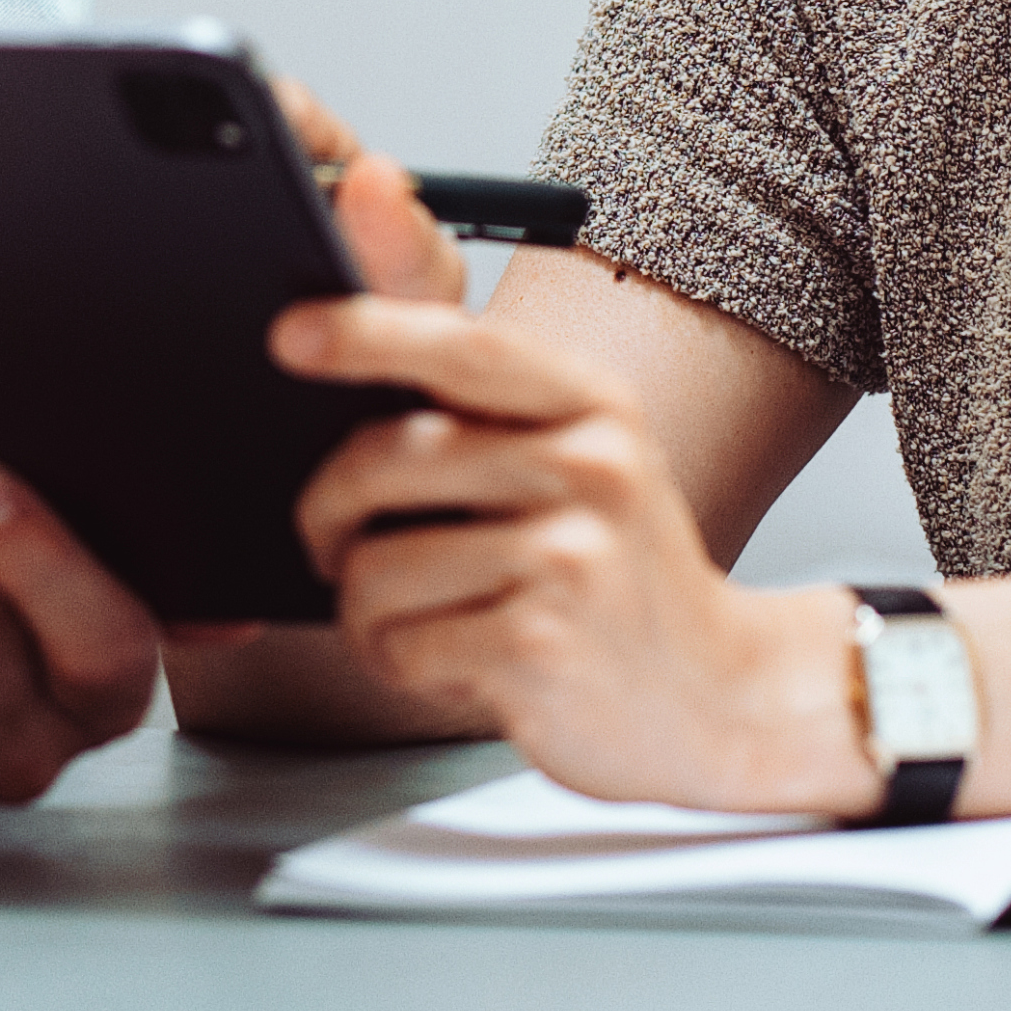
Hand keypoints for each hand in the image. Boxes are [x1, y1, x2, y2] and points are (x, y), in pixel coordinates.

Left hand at [274, 129, 853, 808]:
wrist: (719, 699)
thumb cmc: (616, 573)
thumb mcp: (579, 460)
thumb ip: (478, 400)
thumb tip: (346, 311)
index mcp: (592, 404)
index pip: (465, 346)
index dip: (370, 331)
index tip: (291, 334)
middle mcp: (591, 467)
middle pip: (386, 457)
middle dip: (326, 511)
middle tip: (330, 542)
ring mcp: (570, 558)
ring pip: (375, 566)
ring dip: (365, 611)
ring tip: (418, 621)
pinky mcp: (542, 646)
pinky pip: (399, 644)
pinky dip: (398, 664)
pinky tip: (454, 664)